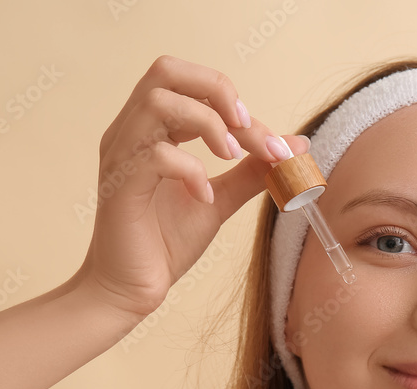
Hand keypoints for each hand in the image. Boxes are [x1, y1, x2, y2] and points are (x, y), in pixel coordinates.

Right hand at [74, 55, 308, 320]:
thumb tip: (296, 146)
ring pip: (157, 102)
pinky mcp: (120, 187)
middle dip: (217, 91)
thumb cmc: (165, 243)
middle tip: (247, 129)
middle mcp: (129, 132)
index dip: (236, 102)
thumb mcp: (219, 200)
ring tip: (230, 157)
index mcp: (151, 129)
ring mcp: (120, 157)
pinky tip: (204, 196)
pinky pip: (153, 155)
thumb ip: (251, 171)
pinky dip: (190, 169)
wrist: (130, 290)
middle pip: (166, 71)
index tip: (275, 144)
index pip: (191, 83)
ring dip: (206, 123)